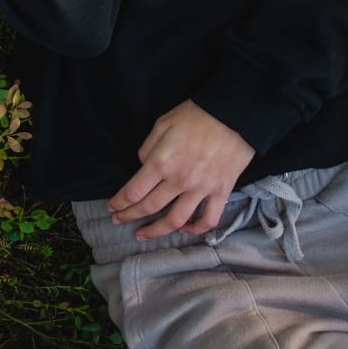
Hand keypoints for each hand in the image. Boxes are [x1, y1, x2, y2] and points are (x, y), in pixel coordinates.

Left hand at [107, 100, 254, 239]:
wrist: (235, 114)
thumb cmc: (197, 115)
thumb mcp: (163, 124)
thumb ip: (148, 148)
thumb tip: (143, 167)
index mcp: (162, 162)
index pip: (133, 191)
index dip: (119, 202)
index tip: (112, 206)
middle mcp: (179, 181)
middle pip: (148, 207)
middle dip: (129, 216)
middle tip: (118, 220)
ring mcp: (201, 189)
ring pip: (175, 221)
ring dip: (156, 231)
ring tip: (143, 234)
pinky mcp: (221, 192)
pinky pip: (208, 219)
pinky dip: (196, 229)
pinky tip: (185, 229)